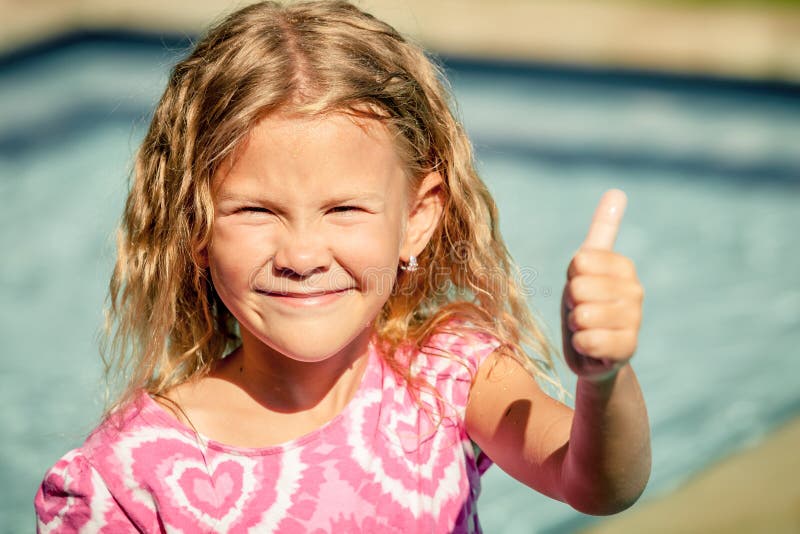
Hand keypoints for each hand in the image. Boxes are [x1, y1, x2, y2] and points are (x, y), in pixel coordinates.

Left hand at [561, 189, 642, 381]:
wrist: (593, 352)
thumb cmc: (585, 304)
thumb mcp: (585, 267)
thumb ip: (602, 231)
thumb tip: (618, 190)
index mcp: (623, 266)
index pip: (581, 261)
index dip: (571, 277)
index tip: (581, 286)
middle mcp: (635, 290)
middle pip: (578, 288)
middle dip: (570, 304)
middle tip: (581, 311)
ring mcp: (634, 320)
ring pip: (583, 315)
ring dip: (575, 325)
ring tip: (586, 328)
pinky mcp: (629, 348)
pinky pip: (588, 340)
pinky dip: (581, 344)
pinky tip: (591, 345)